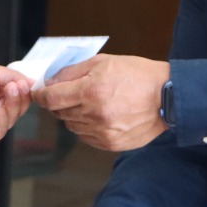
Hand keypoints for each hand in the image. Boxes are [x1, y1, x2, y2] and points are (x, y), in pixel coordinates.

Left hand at [0, 62, 32, 146]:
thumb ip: (13, 76)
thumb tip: (33, 82)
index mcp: (0, 94)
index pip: (21, 94)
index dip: (26, 89)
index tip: (29, 83)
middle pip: (21, 106)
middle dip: (21, 95)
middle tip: (17, 86)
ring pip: (14, 116)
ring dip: (13, 102)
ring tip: (7, 90)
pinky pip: (2, 127)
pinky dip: (0, 113)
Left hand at [34, 54, 169, 150]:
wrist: (168, 97)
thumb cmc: (137, 75)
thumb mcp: (103, 62)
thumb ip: (72, 71)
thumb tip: (49, 82)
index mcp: (91, 90)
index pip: (51, 98)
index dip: (41, 95)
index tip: (39, 92)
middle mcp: (95, 114)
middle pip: (59, 112)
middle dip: (60, 102)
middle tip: (70, 93)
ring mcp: (103, 132)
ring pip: (72, 126)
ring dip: (74, 115)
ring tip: (92, 103)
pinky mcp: (111, 144)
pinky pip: (86, 137)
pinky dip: (87, 127)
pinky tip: (101, 115)